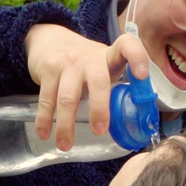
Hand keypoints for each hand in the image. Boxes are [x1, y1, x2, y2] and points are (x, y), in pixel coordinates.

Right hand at [24, 24, 150, 151]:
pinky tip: (44, 134)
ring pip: (67, 97)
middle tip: (99, 131)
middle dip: (99, 108)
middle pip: (98, 81)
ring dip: (66, 124)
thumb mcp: (103, 64)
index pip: (127, 46)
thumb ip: (116, 84)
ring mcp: (67, 64)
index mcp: (108, 57)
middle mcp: (90, 58)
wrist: (49, 39)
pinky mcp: (48, 70)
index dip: (137, 57)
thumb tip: (133, 119)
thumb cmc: (84, 62)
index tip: (142, 76)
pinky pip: (46, 99)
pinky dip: (44, 119)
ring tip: (65, 145)